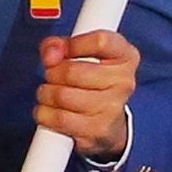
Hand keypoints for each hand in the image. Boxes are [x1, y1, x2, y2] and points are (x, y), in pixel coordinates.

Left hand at [36, 28, 139, 156]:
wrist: (108, 123)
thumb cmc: (93, 82)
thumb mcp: (82, 54)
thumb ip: (59, 45)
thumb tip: (50, 54)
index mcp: (126, 56)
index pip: (100, 41)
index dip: (73, 45)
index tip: (62, 51)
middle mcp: (124, 82)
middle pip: (73, 71)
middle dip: (52, 73)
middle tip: (53, 77)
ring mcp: (112, 108)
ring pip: (62, 95)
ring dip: (46, 94)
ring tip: (50, 94)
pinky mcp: (98, 129)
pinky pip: (59, 118)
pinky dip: (45, 114)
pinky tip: (51, 111)